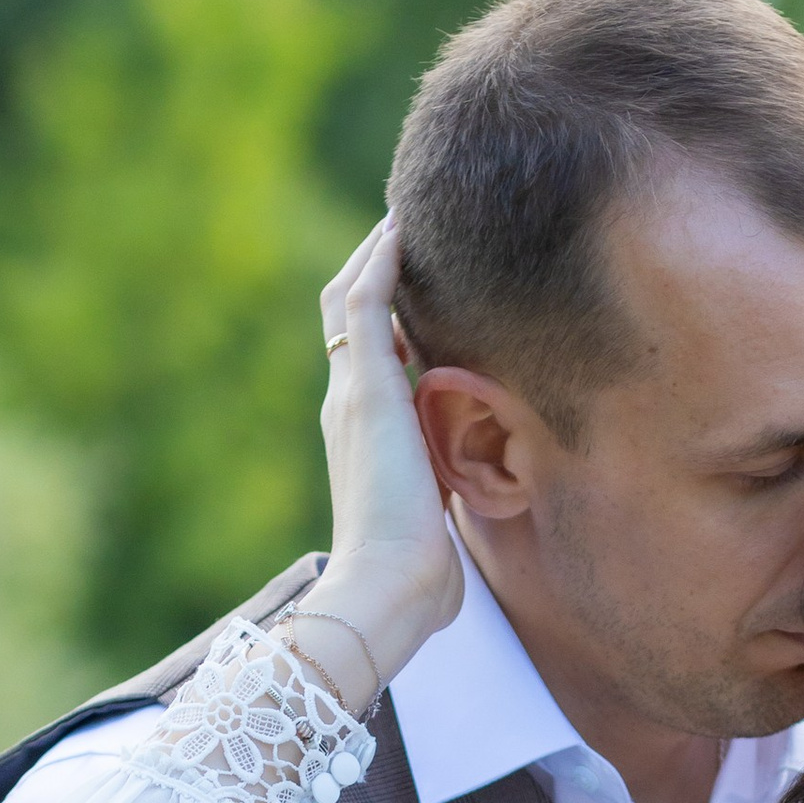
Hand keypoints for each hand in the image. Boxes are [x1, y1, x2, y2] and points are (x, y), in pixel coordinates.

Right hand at [293, 217, 463, 695]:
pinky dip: (380, 264)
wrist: (387, 589)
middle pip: (348, 314)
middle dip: (374, 268)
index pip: (365, 356)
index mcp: (360, 436)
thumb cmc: (414, 578)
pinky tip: (399, 228)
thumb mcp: (432, 527)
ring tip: (402, 213)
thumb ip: (440, 509)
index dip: (385, 314)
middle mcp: (346, 406)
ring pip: (351, 299)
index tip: (415, 281)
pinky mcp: (367, 389)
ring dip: (376, 253)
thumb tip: (457, 533)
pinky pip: (366, 305)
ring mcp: (351, 394)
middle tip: (404, 227)